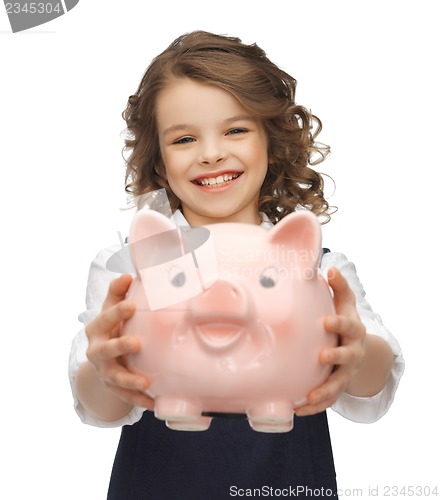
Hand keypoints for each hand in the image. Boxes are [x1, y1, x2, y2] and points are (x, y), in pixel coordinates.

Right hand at [85, 274, 153, 410]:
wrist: (102, 358)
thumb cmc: (113, 326)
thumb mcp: (112, 309)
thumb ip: (118, 293)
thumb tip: (129, 275)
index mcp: (97, 329)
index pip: (105, 318)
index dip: (116, 312)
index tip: (132, 305)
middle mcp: (97, 351)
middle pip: (105, 350)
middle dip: (119, 346)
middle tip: (137, 343)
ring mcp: (104, 372)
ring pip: (115, 378)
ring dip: (129, 380)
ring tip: (146, 381)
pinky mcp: (114, 388)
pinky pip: (126, 397)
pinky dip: (139, 400)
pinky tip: (154, 403)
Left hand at [295, 267, 365, 416]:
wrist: (357, 348)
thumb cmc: (344, 320)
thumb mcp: (345, 303)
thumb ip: (339, 287)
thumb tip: (329, 268)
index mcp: (353, 331)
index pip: (348, 326)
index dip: (339, 324)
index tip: (327, 322)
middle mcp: (352, 353)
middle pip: (346, 357)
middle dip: (335, 357)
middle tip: (320, 356)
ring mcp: (346, 372)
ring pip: (338, 384)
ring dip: (324, 391)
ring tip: (309, 397)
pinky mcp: (338, 386)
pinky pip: (328, 399)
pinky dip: (315, 407)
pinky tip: (298, 409)